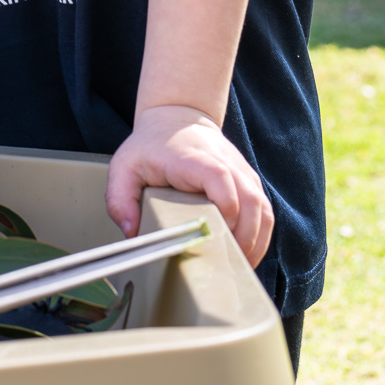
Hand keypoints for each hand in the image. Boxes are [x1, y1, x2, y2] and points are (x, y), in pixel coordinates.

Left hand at [105, 103, 272, 263]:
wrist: (177, 117)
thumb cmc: (151, 146)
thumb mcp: (124, 167)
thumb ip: (119, 199)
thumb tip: (131, 232)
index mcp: (196, 161)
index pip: (222, 181)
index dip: (224, 210)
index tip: (214, 234)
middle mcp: (227, 164)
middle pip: (251, 202)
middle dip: (243, 238)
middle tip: (226, 266)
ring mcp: (243, 173)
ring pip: (264, 211)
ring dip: (255, 242)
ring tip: (238, 266)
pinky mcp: (250, 183)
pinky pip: (265, 212)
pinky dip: (260, 236)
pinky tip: (245, 255)